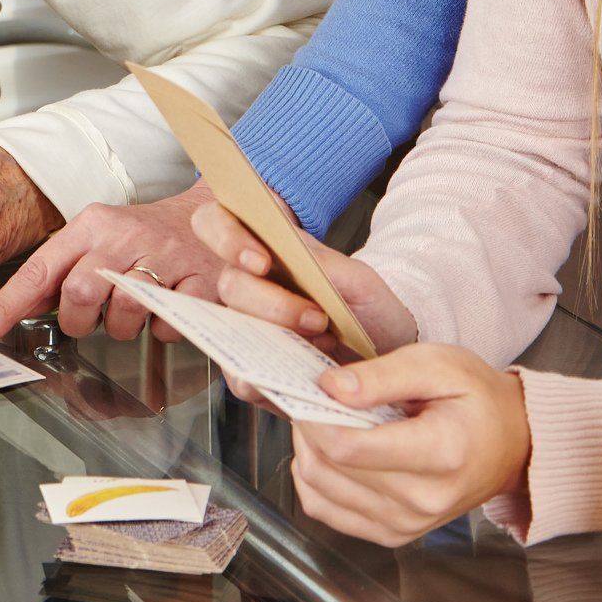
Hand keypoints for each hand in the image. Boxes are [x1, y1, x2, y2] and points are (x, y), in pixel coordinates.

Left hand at [0, 184, 224, 346]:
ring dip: (123, 327)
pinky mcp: (199, 280)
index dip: (6, 307)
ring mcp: (163, 256)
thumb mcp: (99, 238)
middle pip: (79, 294)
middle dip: (79, 321)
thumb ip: (63, 269)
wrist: (214, 214)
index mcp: (90, 225)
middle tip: (91, 319)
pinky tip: (166, 309)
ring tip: (133, 310)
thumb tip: (19, 307)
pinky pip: (167, 324)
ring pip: (123, 313)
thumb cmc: (145, 234)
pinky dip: (163, 329)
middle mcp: (123, 236)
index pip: (38, 270)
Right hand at [195, 202, 417, 355]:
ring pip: (227, 330)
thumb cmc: (371, 310)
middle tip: (316, 317)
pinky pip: (240, 377)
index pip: (214, 223)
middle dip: (271, 303)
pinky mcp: (248, 370)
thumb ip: (323, 263)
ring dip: (276, 338)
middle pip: (229, 283)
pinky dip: (275, 376)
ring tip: (321, 343)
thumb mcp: (360, 280)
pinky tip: (308, 368)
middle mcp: (247, 286)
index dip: (225, 237)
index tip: (261, 262)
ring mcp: (244, 328)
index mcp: (264, 250)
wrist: (388, 357)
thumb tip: (290, 251)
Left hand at [287, 347, 531, 546]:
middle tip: (313, 397)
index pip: (348, 447)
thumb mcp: (434, 364)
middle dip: (306, 427)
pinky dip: (314, 481)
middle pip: (328, 469)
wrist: (512, 442)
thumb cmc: (475, 398)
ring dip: (306, 451)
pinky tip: (328, 453)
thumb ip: (379, 376)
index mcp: (440, 453)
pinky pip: (327, 512)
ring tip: (324, 421)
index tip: (307, 387)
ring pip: (319, 492)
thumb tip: (329, 387)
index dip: (312, 415)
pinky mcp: (395, 533)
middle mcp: (425, 499)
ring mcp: (409, 523)